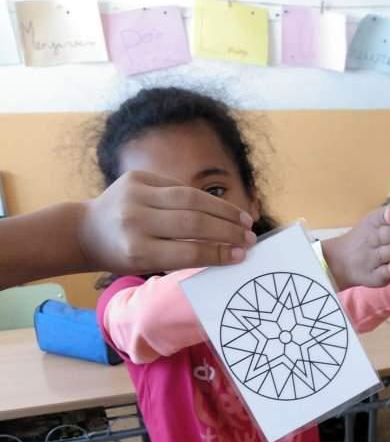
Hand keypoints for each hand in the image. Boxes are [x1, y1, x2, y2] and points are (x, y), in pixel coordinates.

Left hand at [77, 171, 256, 273]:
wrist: (87, 230)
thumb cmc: (122, 255)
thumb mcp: (147, 264)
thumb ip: (181, 256)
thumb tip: (227, 249)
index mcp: (137, 251)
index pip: (188, 251)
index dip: (219, 253)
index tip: (241, 256)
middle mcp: (135, 221)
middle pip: (193, 222)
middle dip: (227, 230)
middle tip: (250, 238)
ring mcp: (135, 194)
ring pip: (190, 198)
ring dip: (222, 210)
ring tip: (243, 220)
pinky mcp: (136, 176)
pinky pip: (178, 187)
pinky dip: (202, 199)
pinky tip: (220, 208)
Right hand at [321, 204, 389, 290]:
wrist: (342, 262)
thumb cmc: (367, 238)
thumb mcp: (373, 223)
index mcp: (372, 224)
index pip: (378, 217)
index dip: (386, 215)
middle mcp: (371, 241)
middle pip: (381, 236)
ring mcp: (372, 260)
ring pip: (383, 255)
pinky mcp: (375, 277)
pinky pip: (381, 274)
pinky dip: (388, 271)